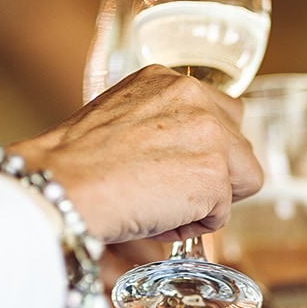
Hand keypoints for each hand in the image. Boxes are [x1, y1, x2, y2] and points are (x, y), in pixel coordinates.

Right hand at [12, 65, 263, 243]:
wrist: (63, 185)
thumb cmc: (77, 164)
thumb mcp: (123, 118)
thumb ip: (162, 124)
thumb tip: (185, 154)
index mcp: (170, 80)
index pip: (223, 114)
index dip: (207, 149)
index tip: (179, 167)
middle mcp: (196, 98)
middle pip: (242, 147)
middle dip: (217, 176)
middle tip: (174, 192)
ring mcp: (211, 136)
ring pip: (243, 180)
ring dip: (210, 201)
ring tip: (164, 206)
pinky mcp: (214, 176)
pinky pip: (222, 215)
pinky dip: (193, 227)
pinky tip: (158, 218)